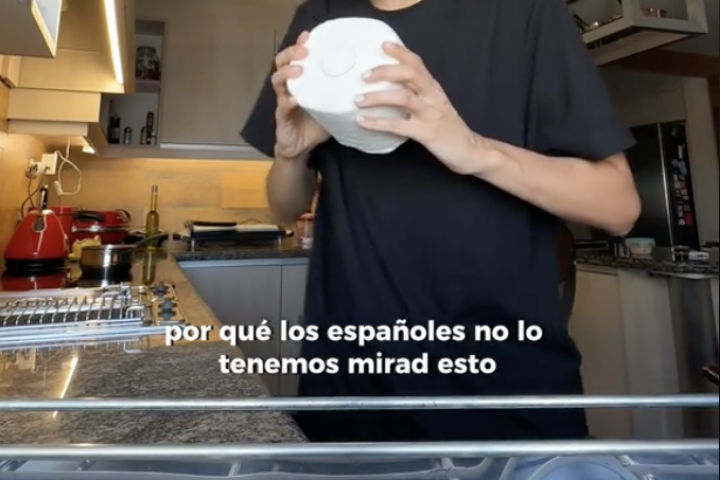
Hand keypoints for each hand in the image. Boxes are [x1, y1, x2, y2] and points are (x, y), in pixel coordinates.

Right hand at [272, 32, 329, 159]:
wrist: (301, 148)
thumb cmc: (315, 126)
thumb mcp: (331, 107)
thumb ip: (341, 95)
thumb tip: (366, 85)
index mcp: (300, 83)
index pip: (295, 58)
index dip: (299, 45)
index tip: (308, 36)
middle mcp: (289, 88)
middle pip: (281, 63)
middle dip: (291, 54)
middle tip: (303, 51)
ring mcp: (283, 102)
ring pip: (277, 81)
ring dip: (287, 73)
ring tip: (298, 70)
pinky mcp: (281, 118)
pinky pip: (281, 107)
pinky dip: (287, 102)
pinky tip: (294, 99)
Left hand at [354, 43, 485, 174]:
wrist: (471, 152)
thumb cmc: (450, 131)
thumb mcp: (436, 107)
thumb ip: (419, 97)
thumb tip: (390, 92)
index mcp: (434, 90)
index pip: (417, 64)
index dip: (401, 53)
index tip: (383, 46)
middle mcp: (433, 98)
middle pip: (409, 74)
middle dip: (385, 71)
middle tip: (364, 75)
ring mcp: (430, 115)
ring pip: (402, 97)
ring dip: (377, 97)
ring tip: (358, 100)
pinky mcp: (426, 133)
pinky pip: (398, 126)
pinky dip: (378, 123)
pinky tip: (363, 122)